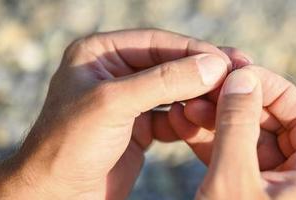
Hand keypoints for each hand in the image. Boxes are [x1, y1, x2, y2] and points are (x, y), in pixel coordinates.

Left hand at [13, 29, 235, 198]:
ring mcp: (127, 100)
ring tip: (229, 99)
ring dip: (201, 96)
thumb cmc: (68, 146)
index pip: (157, 42)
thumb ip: (165, 81)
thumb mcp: (114, 104)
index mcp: (99, 53)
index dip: (194, 50)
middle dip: (203, 72)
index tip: (228, 61)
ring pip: (176, 90)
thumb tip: (213, 64)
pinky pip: (174, 116)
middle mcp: (114, 72)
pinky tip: (207, 123)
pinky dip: (191, 120)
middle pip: (170, 64)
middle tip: (241, 73)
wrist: (55, 196)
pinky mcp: (138, 128)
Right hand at [169, 66, 295, 198]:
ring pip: (252, 144)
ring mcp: (278, 193)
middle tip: (204, 89)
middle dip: (238, 105)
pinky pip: (238, 164)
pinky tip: (187, 130)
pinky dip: (215, 146)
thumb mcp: (234, 181)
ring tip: (187, 108)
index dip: (272, 88)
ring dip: (221, 124)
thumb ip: (239, 126)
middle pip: (276, 127)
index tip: (238, 73)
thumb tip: (245, 78)